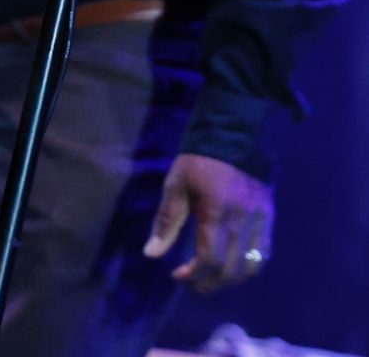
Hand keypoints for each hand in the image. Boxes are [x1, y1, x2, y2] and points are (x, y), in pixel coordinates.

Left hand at [143, 152, 273, 291]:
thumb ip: (166, 221)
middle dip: (209, 282)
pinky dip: (247, 268)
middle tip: (191, 283)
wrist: (233, 139)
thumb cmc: (198, 162)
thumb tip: (151, 253)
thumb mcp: (176, 185)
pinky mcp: (270, 221)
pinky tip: (230, 268)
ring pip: (251, 267)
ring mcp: (261, 222)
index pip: (211, 258)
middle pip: (232, 269)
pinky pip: (263, 256)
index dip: (194, 275)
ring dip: (229, 280)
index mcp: (218, 210)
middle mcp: (244, 221)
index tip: (177, 276)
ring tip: (208, 278)